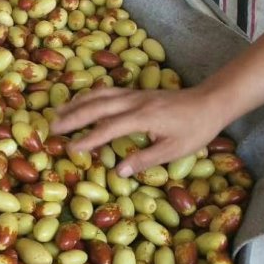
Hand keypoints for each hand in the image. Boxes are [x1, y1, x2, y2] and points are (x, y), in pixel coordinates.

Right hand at [51, 84, 227, 175]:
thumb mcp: (174, 150)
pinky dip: (89, 96)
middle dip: (73, 116)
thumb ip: (145, 160)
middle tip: (52, 127)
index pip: (109, 128)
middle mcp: (134, 102)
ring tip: (58, 112)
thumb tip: (118, 171)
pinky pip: (107, 92)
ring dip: (77, 103)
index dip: (88, 138)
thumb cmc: (196, 129)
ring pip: (99, 95)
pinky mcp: (136, 92)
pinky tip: (81, 102)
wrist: (211, 101)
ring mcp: (134, 94)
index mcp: (143, 117)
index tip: (70, 148)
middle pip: (97, 106)